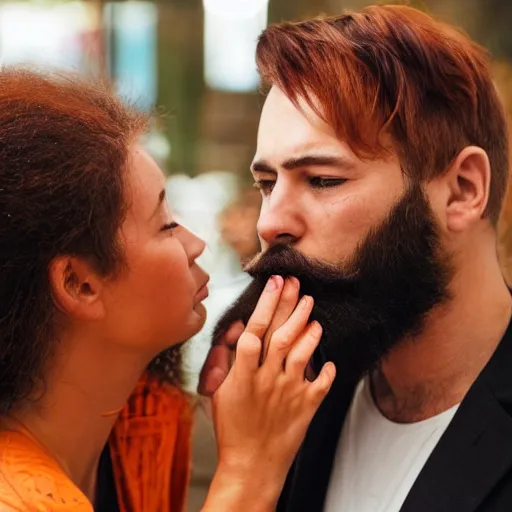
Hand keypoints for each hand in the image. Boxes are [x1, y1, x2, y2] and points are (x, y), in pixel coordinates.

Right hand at [206, 275, 335, 508]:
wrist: (251, 465)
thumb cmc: (232, 429)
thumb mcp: (217, 393)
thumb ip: (223, 362)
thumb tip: (233, 333)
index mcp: (244, 374)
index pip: (255, 330)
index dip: (266, 304)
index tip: (274, 283)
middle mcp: (268, 379)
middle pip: (281, 334)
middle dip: (290, 305)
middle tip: (298, 285)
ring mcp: (289, 392)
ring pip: (303, 353)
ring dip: (309, 330)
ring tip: (313, 312)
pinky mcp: (307, 406)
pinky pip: (322, 383)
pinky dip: (328, 370)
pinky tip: (330, 360)